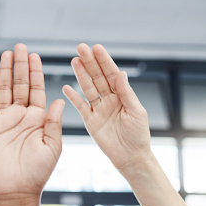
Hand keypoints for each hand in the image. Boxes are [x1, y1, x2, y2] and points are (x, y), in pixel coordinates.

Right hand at [0, 44, 64, 205]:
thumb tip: (57, 100)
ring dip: (4, 73)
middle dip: (20, 66)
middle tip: (20, 47)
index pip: (36, 89)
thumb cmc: (37, 172)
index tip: (34, 55)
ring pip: (3, 91)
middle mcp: (21, 116)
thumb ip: (53, 124)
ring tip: (6, 55)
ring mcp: (4, 121)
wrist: (16, 190)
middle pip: (20, 85)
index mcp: (37, 119)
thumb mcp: (52, 148)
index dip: (35, 72)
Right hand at [62, 44, 151, 172]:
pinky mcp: (90, 121)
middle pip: (97, 77)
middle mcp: (109, 99)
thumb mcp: (137, 112)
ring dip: (80, 75)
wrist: (131, 157)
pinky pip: (80, 107)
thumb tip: (120, 73)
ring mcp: (98, 109)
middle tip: (81, 48)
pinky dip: (73, 97)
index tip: (96, 48)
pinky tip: (67, 87)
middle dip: (89, 62)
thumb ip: (127, 93)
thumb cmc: (139, 135)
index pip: (111, 74)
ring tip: (74, 60)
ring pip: (87, 88)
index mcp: (122, 95)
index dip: (104, 61)